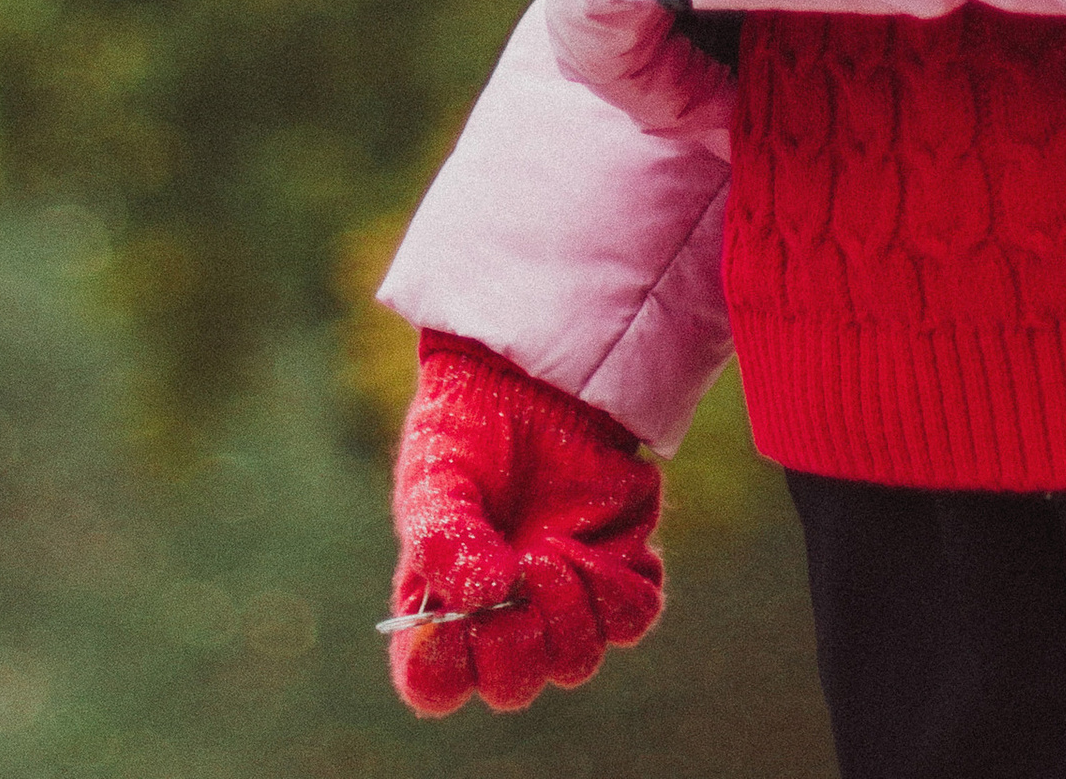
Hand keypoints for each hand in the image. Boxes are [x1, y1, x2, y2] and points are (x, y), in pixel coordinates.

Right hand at [387, 333, 662, 715]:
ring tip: (552, 548)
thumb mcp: (434, 480)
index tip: (455, 619)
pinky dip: (615, 594)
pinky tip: (592, 549)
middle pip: (513, 686)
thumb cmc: (466, 436)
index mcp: (443, 611)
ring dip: (566, 613)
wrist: (529, 379)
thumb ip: (443, 541)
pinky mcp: (615, 573)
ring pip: (574, 660)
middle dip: (516, 641)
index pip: (435, 683)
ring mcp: (563, 602)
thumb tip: (490, 592)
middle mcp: (504, 621)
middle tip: (520, 569)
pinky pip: (630, 619)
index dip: (443, 667)